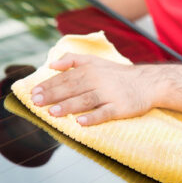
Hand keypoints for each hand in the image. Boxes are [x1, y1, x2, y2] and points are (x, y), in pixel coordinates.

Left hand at [30, 53, 158, 125]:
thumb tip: (51, 63)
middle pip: (72, 88)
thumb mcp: (95, 61)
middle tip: (36, 102)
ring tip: (52, 112)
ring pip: (85, 100)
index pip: (65, 78)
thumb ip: (73, 60)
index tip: (34, 93)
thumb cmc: (117, 74)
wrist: (147, 82)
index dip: (49, 85)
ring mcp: (109, 95)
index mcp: (90, 70)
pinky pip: (105, 113)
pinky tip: (81, 122)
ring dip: (68, 106)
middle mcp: (98, 80)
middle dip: (53, 95)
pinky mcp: (120, 107)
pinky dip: (93, 117)